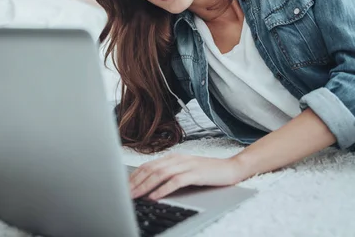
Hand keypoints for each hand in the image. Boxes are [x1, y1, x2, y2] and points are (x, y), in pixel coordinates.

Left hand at [129, 153, 244, 200]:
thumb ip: (170, 174)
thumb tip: (150, 185)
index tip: (123, 187)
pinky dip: (163, 189)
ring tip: (136, 196)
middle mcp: (178, 159)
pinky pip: (176, 181)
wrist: (231, 169)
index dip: (134, 176)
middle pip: (151, 169)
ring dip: (146, 186)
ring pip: (161, 174)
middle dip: (136, 182)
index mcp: (174, 157)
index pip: (149, 165)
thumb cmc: (209, 172)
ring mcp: (187, 165)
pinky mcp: (196, 173)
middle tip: (124, 194)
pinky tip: (155, 196)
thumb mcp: (186, 170)